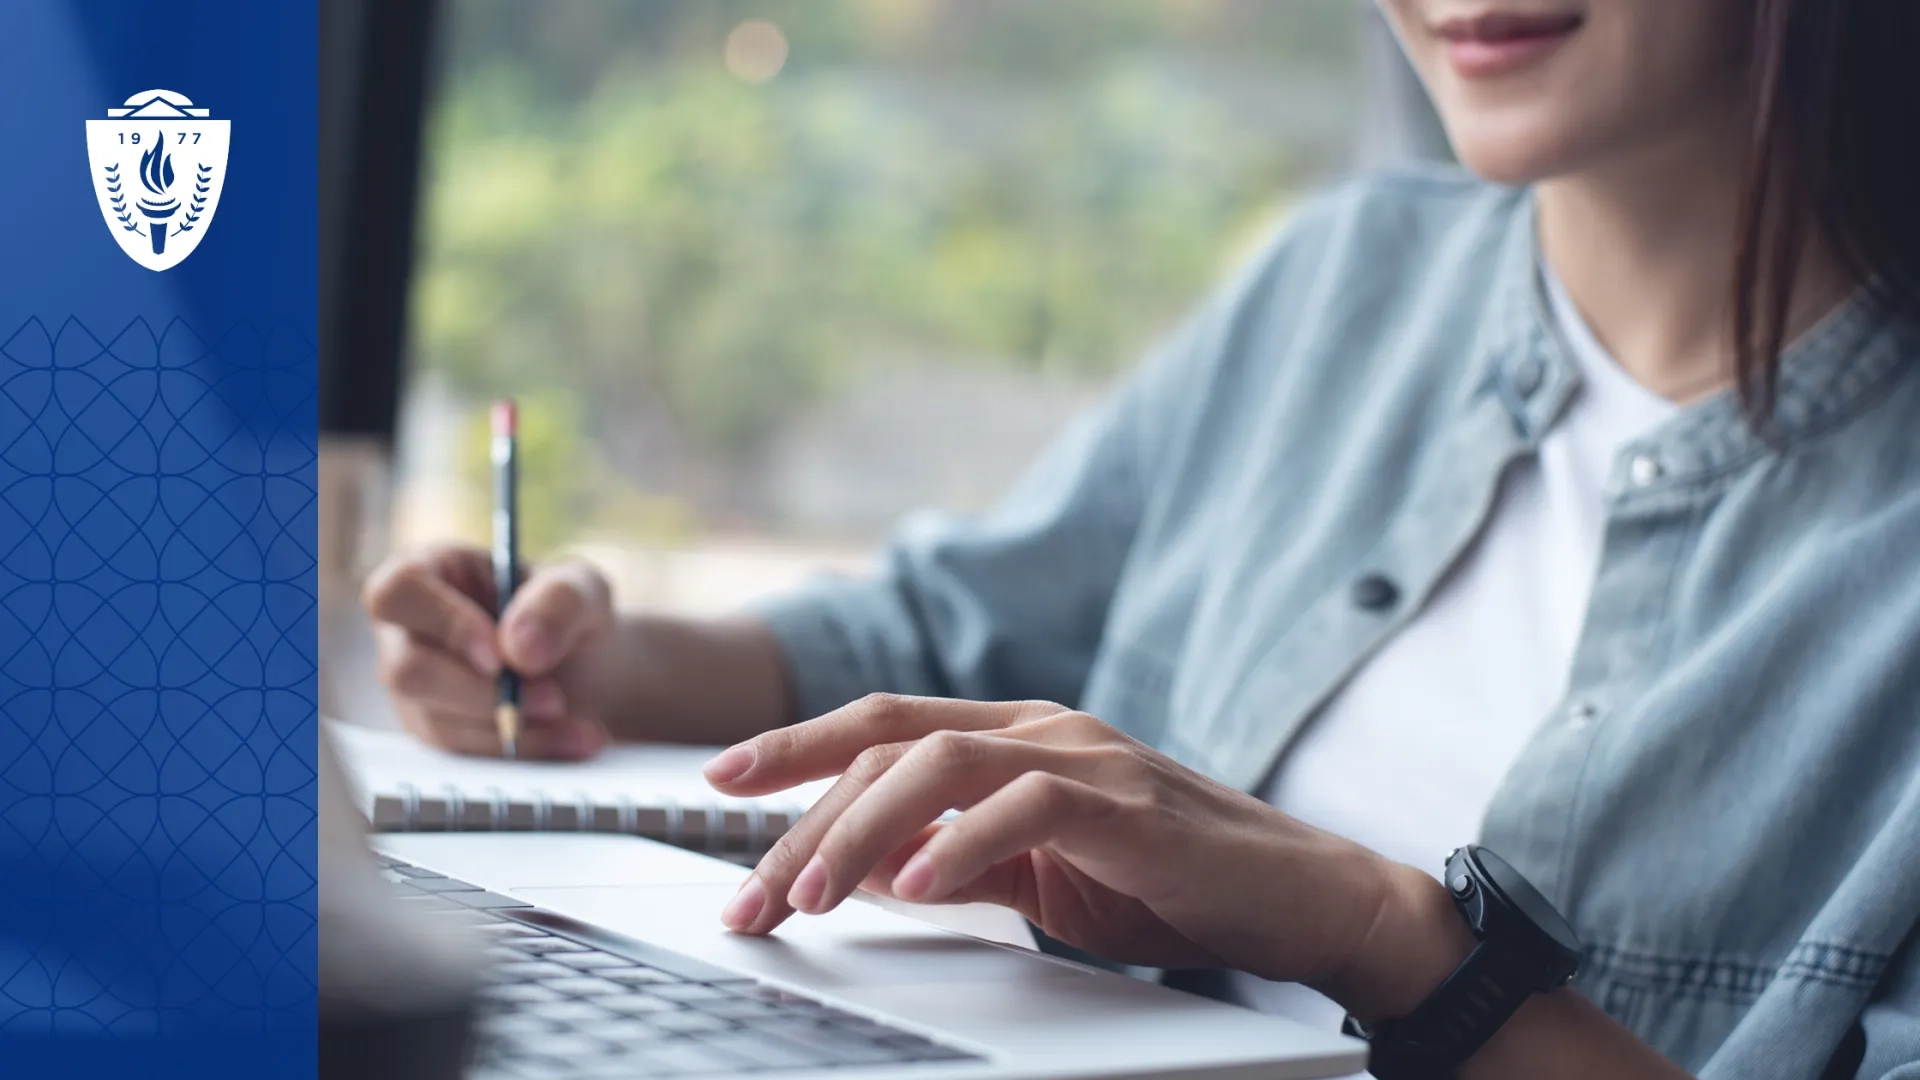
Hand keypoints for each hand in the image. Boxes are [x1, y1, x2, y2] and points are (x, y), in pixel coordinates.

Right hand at [362, 544, 614, 759]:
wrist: (585, 665)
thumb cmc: (568, 612)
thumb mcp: (583, 589)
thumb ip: (559, 602)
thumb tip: (520, 648)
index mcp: (429, 573)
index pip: (399, 593)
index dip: (443, 625)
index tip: (498, 655)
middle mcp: (408, 632)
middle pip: (408, 671)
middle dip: (484, 693)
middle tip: (554, 699)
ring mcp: (417, 688)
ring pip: (438, 723)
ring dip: (515, 729)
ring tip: (582, 724)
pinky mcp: (439, 732)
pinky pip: (467, 754)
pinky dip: (527, 750)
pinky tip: (577, 740)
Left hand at [702, 694, 1463, 1009]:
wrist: (1302, 899)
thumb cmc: (1169, 884)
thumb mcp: (1040, 878)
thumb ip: (958, 861)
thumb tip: (866, 869)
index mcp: (1017, 738)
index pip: (884, 726)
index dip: (797, 746)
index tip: (718, 782)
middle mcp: (1043, 729)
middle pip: (893, 741)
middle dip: (803, 810)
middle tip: (748, 890)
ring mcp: (1087, 756)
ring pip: (944, 762)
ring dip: (863, 830)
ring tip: (809, 894)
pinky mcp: (1129, 802)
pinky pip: (1027, 809)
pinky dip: (961, 847)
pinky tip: (914, 891)